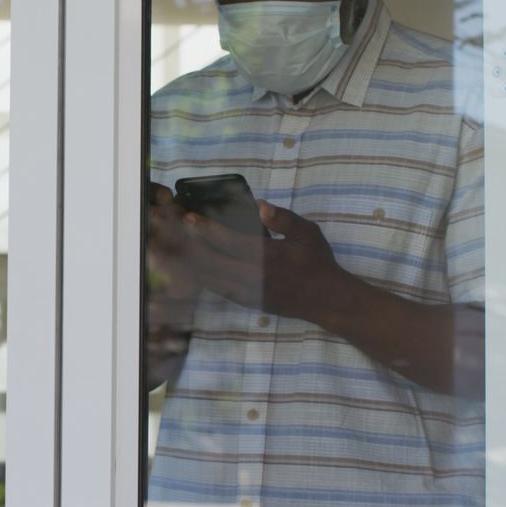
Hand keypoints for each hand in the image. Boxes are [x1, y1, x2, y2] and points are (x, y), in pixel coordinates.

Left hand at [189, 200, 351, 321]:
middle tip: (179, 231)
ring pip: (211, 278)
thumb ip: (284, 219)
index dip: (207, 229)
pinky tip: (196, 265)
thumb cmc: (316, 262)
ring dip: (194, 261)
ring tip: (181, 246)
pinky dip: (204, 277)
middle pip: (212, 262)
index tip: (190, 218)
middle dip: (192, 245)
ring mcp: (249, 292)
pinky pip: (218, 290)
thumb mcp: (308, 233)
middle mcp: (254, 276)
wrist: (326, 299)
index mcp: (268, 257)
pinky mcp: (247, 301)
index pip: (230, 242)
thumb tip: (260, 205)